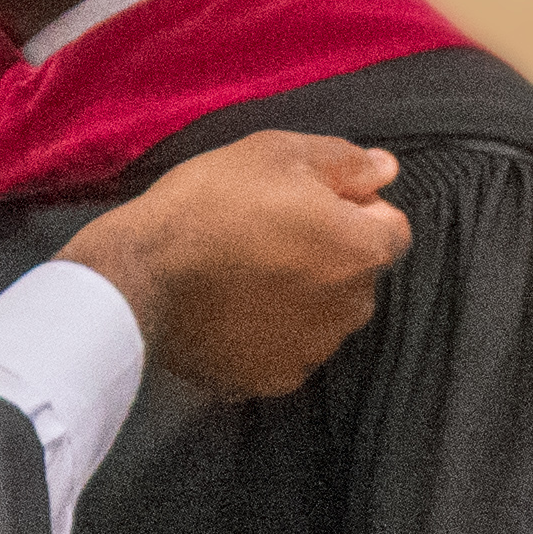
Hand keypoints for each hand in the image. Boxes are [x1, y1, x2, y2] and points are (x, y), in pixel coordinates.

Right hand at [63, 132, 410, 400]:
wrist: (141, 275)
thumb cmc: (212, 203)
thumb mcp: (277, 152)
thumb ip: (344, 161)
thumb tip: (385, 170)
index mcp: (361, 252)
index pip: (392, 230)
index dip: (357, 210)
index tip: (312, 201)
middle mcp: (350, 311)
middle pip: (357, 277)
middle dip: (331, 256)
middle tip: (270, 233)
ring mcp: (310, 352)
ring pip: (322, 318)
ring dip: (302, 298)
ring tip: (245, 274)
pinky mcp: (269, 381)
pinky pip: (284, 351)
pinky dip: (268, 334)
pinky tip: (231, 310)